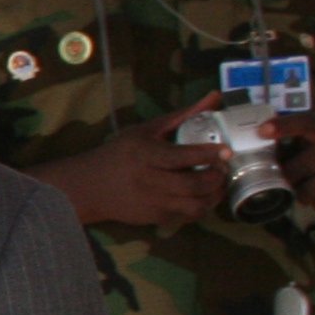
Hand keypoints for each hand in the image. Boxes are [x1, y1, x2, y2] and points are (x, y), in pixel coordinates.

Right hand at [31, 95, 233, 230]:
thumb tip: (215, 96)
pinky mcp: (155, 218)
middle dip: (216, 177)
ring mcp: (152, 202)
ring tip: (218, 184)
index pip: (182, 157)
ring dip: (214, 196)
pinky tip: (203, 195)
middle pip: (193, 184)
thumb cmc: (120, 153)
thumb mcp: (147, 130)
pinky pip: (187, 216)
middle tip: (223, 168)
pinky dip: (201, 206)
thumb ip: (184, 115)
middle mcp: (148, 180)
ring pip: (195, 205)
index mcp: (145, 154)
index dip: (208, 154)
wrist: (89, 187)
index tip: (226, 151)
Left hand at [269, 112, 314, 216]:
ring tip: (314, 186)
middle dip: (290, 178)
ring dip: (305, 194)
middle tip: (295, 178)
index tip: (261, 131)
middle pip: (297, 169)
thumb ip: (299, 130)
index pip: (305, 123)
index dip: (282, 127)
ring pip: (308, 191)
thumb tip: (261, 135)